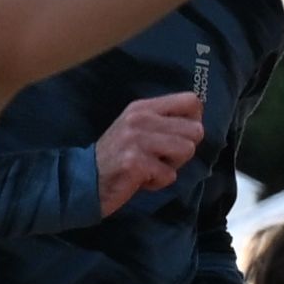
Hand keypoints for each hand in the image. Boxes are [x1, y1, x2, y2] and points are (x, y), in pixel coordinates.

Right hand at [89, 88, 207, 217]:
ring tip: (152, 167)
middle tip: (162, 157)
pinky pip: (169, 174)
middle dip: (184, 149)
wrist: (85, 179)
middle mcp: (141, 118)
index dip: (194, 121)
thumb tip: (197, 124)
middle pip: (195, 130)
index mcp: (143, 107)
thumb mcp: (136, 127)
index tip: (179, 136)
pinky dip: (158, 182)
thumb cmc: (116, 155)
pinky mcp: (135, 162)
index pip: (191, 101)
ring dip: (172, 166)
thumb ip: (163, 121)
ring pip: (186, 150)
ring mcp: (137, 140)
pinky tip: (141, 180)